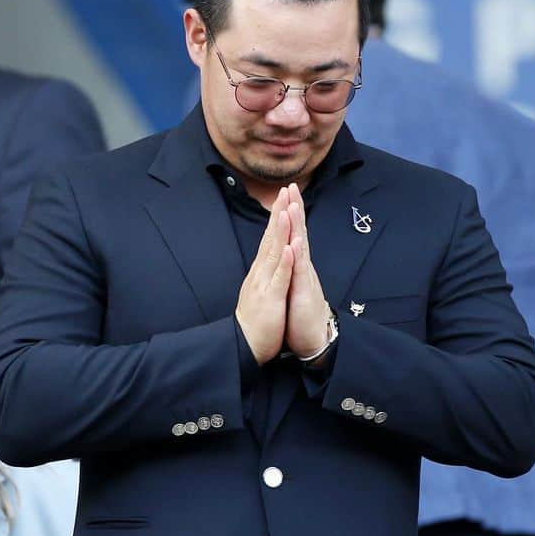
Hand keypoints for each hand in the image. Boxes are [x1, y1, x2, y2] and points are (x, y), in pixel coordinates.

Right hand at [235, 187, 293, 364]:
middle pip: (270, 238)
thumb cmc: (255, 320)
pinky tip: (290, 247)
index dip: (276, 218)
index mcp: (261, 271)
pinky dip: (285, 262)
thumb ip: (265, 273)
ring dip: (280, 231)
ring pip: (274, 252)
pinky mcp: (271, 298)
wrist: (244, 345)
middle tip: (284, 191)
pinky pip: (280, 277)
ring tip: (286, 210)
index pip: (269, 239)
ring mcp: (265, 284)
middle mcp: (261, 272)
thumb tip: (267, 258)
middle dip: (278, 214)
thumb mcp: (261, 290)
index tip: (283, 198)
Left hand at [283, 183, 330, 359]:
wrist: (312, 339)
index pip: (292, 234)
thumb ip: (292, 267)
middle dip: (295, 210)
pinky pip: (300, 273)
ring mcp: (304, 278)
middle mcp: (302, 267)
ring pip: (301, 247)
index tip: (285, 193)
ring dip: (298, 227)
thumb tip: (290, 251)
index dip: (289, 214)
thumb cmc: (301, 314)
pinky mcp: (303, 293)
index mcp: (296, 265)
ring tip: (294, 206)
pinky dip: (297, 258)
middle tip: (292, 187)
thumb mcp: (293, 285)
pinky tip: (296, 243)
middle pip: (299, 233)